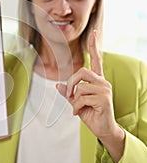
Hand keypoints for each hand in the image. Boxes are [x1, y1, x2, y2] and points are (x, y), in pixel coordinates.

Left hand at [56, 31, 124, 162]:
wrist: (103, 129)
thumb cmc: (91, 113)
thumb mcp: (76, 102)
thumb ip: (68, 92)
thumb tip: (58, 85)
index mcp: (97, 80)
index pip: (96, 59)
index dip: (94, 46)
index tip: (93, 33)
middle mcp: (102, 82)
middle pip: (82, 71)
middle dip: (71, 83)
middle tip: (69, 95)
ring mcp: (104, 90)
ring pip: (80, 86)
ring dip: (73, 99)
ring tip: (76, 108)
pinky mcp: (104, 99)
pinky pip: (81, 98)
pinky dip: (76, 106)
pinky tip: (79, 112)